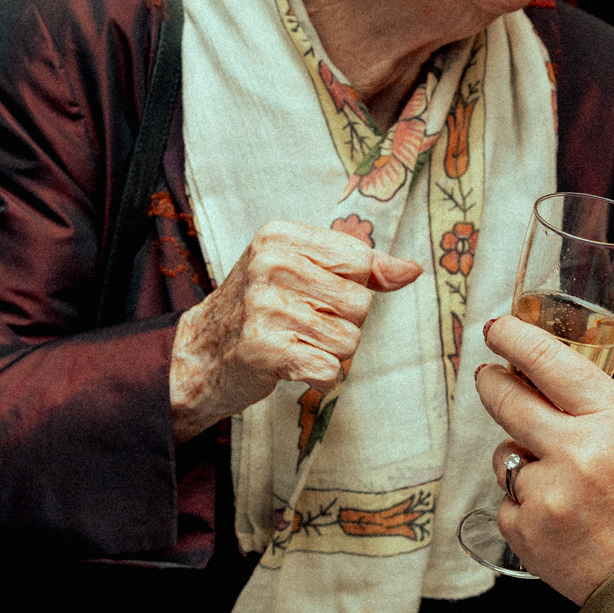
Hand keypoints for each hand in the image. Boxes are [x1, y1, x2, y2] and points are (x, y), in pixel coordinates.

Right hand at [168, 220, 419, 441]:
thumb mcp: (304, 270)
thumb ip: (363, 268)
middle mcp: (270, 265)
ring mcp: (264, 307)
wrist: (201, 353)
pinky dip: (319, 376)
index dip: (349, 285)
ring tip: (297, 343)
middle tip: (303, 324)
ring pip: (349, 340)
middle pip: (360, 303)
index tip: (315, 292)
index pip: (359, 260)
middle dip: (342, 323)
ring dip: (331, 352)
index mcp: (280, 236)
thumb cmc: (262, 307)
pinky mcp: (264, 350)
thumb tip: (412, 270)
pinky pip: (330, 369)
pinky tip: (292, 365)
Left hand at [476, 316, 613, 603]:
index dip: (515, 338)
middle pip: (507, 399)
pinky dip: (525, 508)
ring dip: (522, 461)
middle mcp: (578, 451)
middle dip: (492, 383)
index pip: (549, 361)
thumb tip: (547, 385)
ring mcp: (548, 494)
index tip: (497, 328)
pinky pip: (507, 504)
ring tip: (565, 487)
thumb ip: (600, 414)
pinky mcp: (527, 533)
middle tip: (489, 377)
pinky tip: (561, 521)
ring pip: (506, 456)